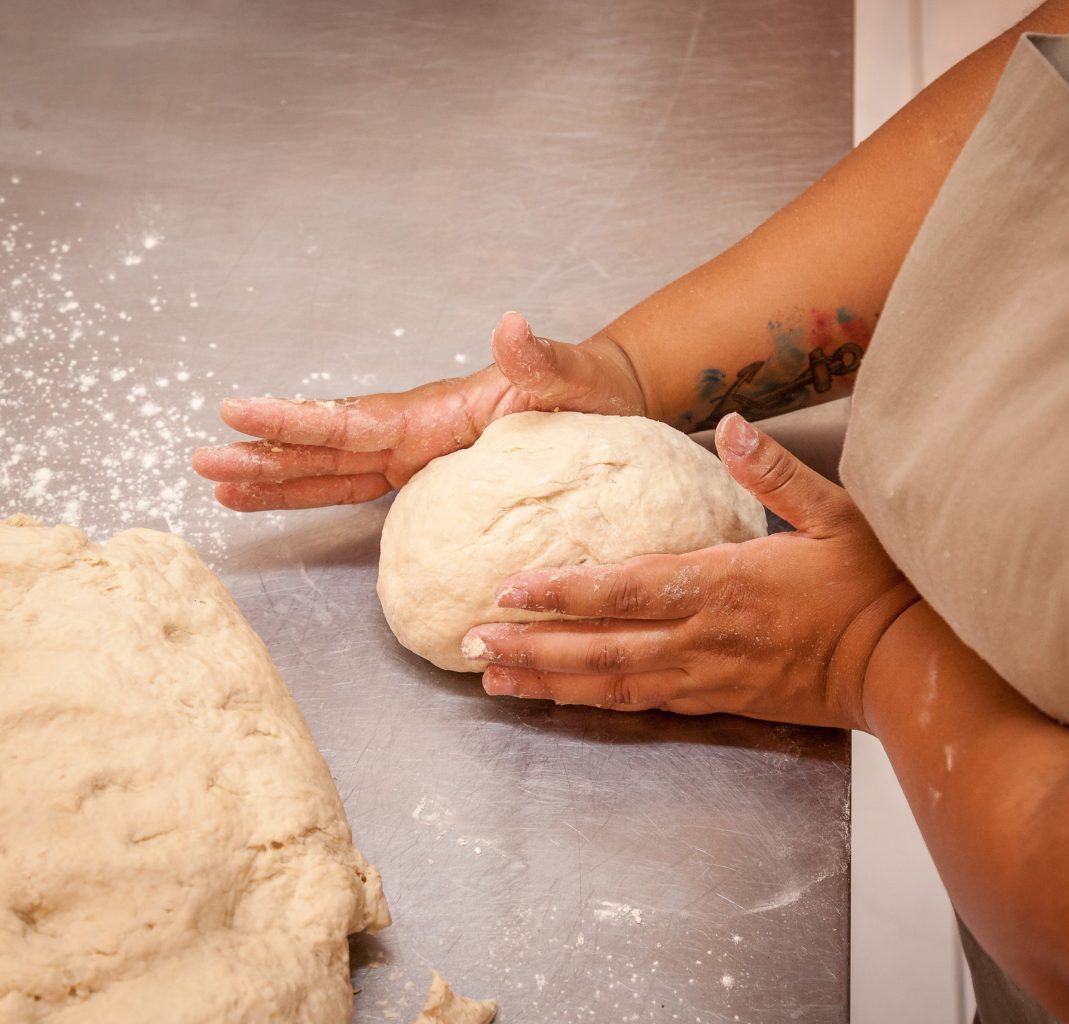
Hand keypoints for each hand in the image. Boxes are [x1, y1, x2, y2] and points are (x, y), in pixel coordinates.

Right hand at [191, 312, 643, 509]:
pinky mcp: (420, 473)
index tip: (240, 413)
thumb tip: (511, 324)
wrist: (603, 405)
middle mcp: (412, 430)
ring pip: (330, 468)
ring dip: (275, 478)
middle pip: (325, 446)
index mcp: (434, 413)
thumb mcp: (569, 380)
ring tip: (217, 486)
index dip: (296, 421)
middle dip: (266, 455)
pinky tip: (271, 499)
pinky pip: (356, 486)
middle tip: (203, 461)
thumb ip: (538, 360)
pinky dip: (312, 492)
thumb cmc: (589, 394)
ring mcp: (412, 452)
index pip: (353, 420)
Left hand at [462, 413, 919, 729]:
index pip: (628, 588)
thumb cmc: (877, 587)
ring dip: (551, 681)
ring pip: (614, 685)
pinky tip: (561, 699)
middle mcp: (706, 635)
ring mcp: (709, 676)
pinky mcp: (719, 701)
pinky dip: (595, 702)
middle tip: (474, 641)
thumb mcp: (838, 513)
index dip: (565, 591)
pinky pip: (644, 706)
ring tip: (496, 678)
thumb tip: (730, 424)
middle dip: (535, 645)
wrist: (909, 665)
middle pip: (603, 647)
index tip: (510, 589)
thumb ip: (775, 473)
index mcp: (727, 582)